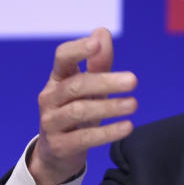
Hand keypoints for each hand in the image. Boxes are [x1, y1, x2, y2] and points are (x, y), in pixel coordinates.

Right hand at [28, 27, 137, 184]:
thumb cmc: (76, 112)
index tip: (96, 43)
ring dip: (109, 107)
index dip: (78, 49)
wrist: (56, 153)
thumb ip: (98, 63)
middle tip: (133, 80)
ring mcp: (51, 123)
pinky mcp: (59, 146)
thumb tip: (102, 32)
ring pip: (79, 111)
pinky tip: (127, 127)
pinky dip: (107, 132)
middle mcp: (50, 98)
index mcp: (57, 79)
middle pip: (76, 85)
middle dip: (105, 82)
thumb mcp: (89, 88)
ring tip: (133, 104)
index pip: (62, 58)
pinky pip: (84, 138)